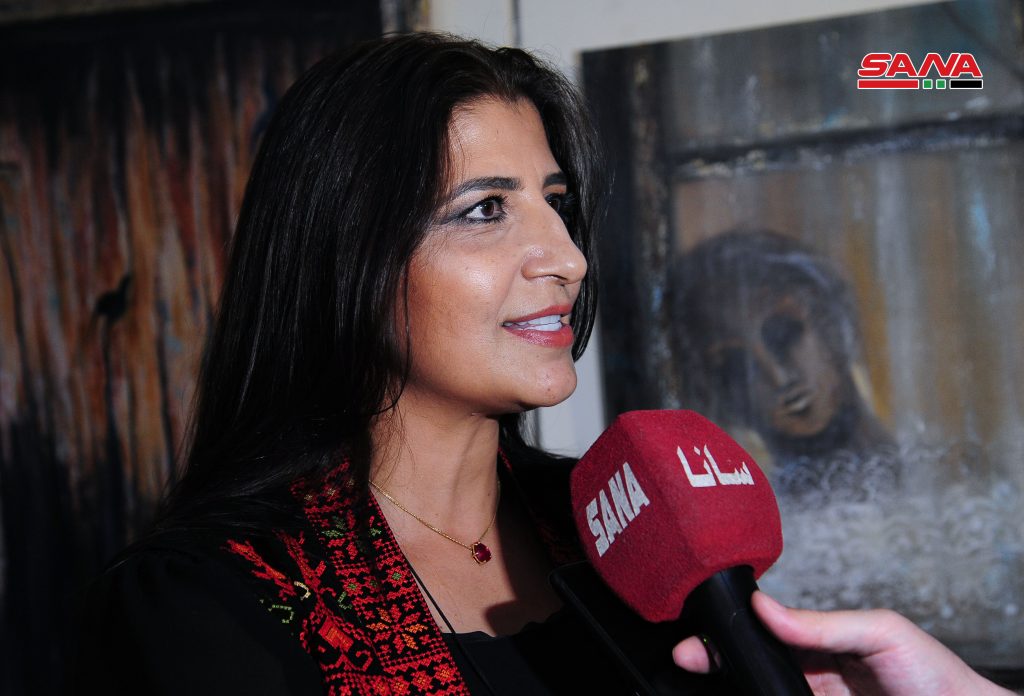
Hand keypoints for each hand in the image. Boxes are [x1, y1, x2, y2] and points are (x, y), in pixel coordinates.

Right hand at [672, 591, 1012, 695]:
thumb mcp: (880, 632)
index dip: (730, 632)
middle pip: (754, 665)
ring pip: (761, 687)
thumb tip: (766, 607)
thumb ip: (822, 624)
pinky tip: (736, 688)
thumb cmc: (935, 676)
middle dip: (715, 659)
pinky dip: (756, 693)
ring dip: (731, 682)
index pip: (765, 633)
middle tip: (685, 658)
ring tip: (702, 676)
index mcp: (822, 643)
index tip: (698, 635)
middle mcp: (813, 674)